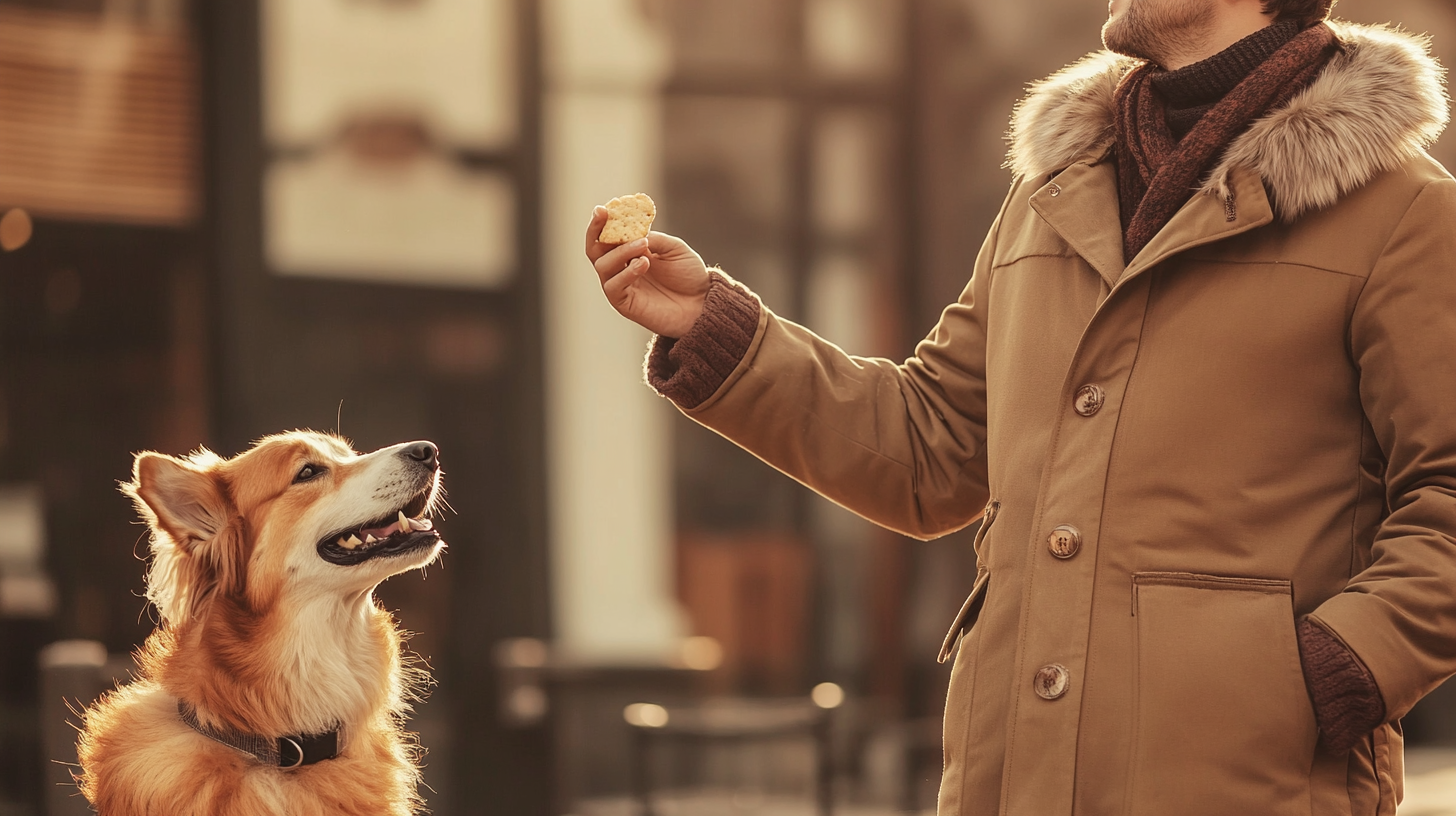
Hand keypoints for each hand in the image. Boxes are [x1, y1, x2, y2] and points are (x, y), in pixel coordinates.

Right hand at [585, 206, 710, 338]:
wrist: (702, 303)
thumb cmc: (689, 275)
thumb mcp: (675, 248)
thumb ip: (654, 238)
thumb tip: (633, 231)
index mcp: (630, 252)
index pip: (607, 235)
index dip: (601, 222)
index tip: (603, 208)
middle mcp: (621, 268)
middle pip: (595, 250)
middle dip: (596, 231)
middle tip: (604, 215)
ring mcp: (621, 286)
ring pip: (603, 266)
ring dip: (621, 252)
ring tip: (644, 245)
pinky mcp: (624, 304)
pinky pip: (614, 286)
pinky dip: (626, 272)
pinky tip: (643, 264)